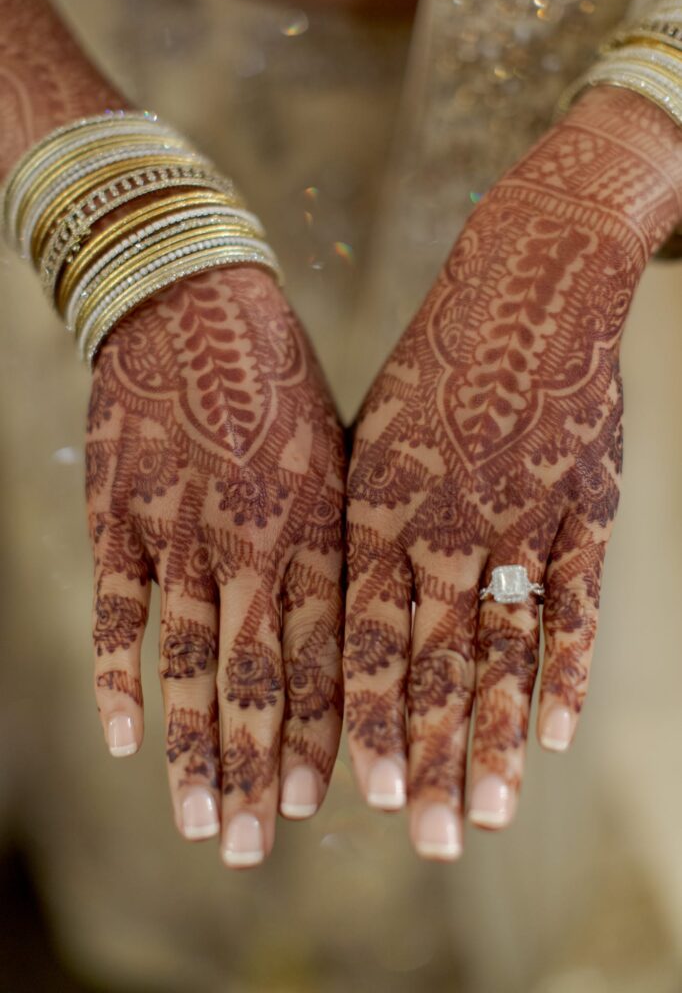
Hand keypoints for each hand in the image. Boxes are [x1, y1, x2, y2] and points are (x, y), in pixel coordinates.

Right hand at [86, 265, 344, 867]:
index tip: (333, 800)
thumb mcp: (335, 450)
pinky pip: (121, 607)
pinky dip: (122, 675)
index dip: (331, 729)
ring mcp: (183, 526)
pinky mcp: (119, 511)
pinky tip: (125, 738)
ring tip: (204, 822)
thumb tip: (353, 625)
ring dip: (198, 746)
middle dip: (266, 768)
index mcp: (323, 519)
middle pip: (264, 673)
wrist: (192, 299)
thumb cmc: (279, 378)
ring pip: (191, 659)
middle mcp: (258, 536)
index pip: (330, 648)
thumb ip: (340, 537)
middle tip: (262, 848)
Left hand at [344, 87, 681, 858]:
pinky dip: (564, 669)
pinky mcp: (583, 506)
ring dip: (493, 738)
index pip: (367, 636)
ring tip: (487, 815)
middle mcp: (447, 523)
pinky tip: (550, 731)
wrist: (529, 285)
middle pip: (435, 662)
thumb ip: (364, 526)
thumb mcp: (373, 437)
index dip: (363, 718)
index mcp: (381, 505)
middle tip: (424, 841)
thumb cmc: (434, 366)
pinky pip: (574, 602)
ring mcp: (520, 518)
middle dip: (426, 758)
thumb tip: (343, 613)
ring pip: (504, 650)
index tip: (355, 794)